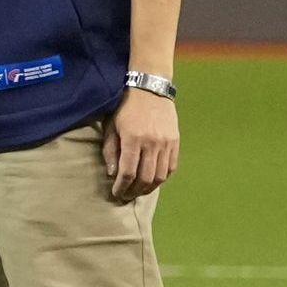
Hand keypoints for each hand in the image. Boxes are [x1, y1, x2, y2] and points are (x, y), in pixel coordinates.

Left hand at [104, 86, 179, 201]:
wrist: (150, 90)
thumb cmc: (125, 107)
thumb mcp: (111, 126)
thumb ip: (110, 150)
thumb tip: (112, 174)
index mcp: (133, 139)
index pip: (127, 172)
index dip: (121, 187)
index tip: (116, 194)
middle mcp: (152, 144)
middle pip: (145, 178)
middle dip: (134, 191)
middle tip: (126, 196)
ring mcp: (166, 144)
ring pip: (160, 176)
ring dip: (149, 188)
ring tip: (138, 192)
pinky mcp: (176, 143)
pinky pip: (171, 167)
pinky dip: (162, 178)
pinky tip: (153, 181)